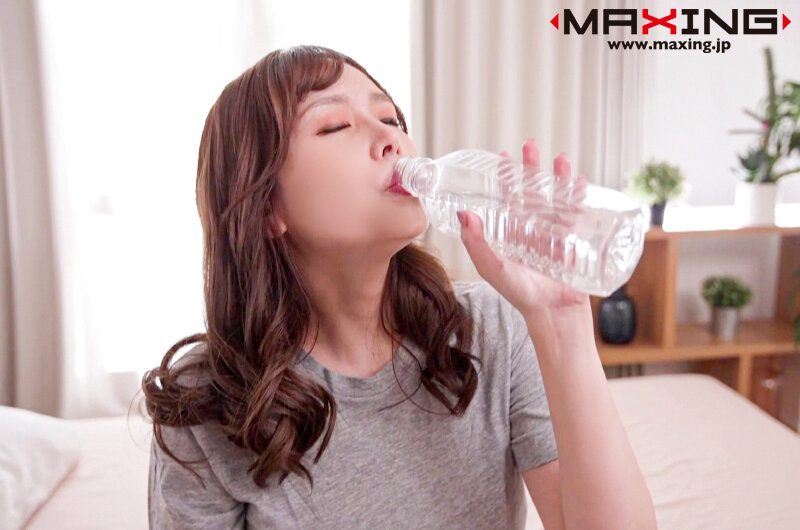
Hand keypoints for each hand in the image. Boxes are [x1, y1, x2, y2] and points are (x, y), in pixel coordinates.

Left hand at [456, 138, 590, 319]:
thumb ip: (476, 243)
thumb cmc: (521, 294)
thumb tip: (463, 214)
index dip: (505, 178)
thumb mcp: (493, 268)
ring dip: (558, 177)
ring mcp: (555, 234)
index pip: (507, 199)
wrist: (554, 314)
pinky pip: (579, 213)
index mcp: (512, 234)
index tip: (502, 156)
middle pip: (532, 192)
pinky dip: (580, 196)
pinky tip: (581, 180)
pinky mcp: (576, 241)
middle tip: (529, 145)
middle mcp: (533, 230)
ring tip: (559, 157)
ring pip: (556, 198)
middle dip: (532, 169)